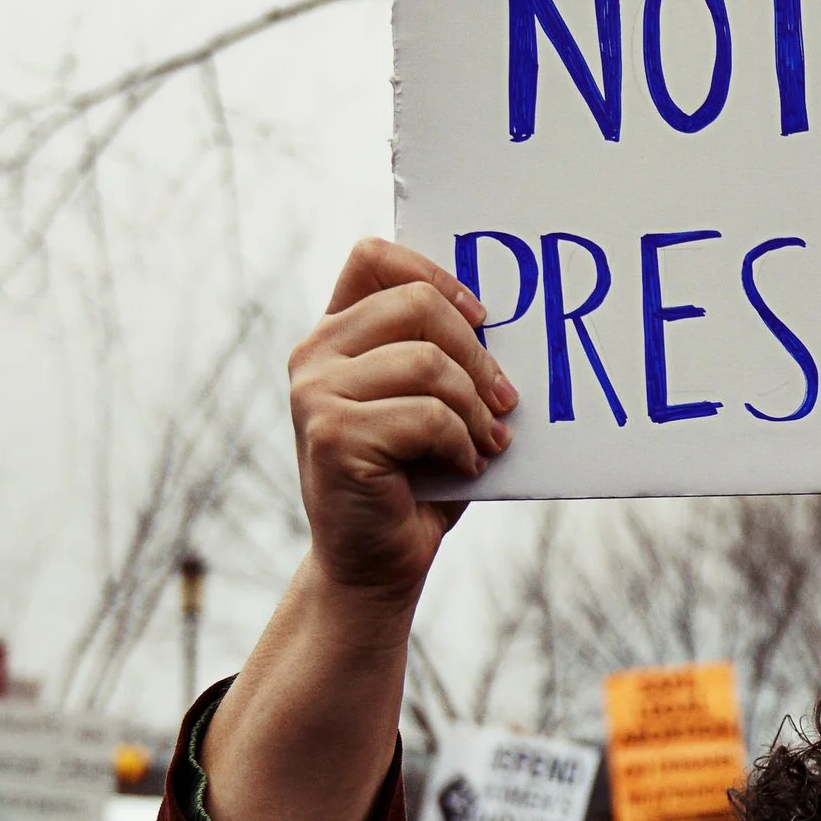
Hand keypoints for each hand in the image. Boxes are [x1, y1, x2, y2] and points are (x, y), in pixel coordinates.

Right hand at [288, 240, 517, 610]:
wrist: (375, 563)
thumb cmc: (414, 480)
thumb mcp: (427, 404)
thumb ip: (442, 357)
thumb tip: (501, 321)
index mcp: (335, 336)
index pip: (374, 257)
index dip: (436, 274)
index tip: (481, 317)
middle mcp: (314, 355)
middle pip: (416, 303)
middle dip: (477, 354)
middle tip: (506, 401)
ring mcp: (316, 393)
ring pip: (428, 362)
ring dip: (476, 408)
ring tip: (488, 441)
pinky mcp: (333, 435)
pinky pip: (427, 415)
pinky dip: (462, 443)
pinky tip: (465, 466)